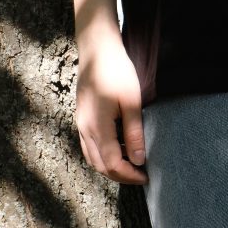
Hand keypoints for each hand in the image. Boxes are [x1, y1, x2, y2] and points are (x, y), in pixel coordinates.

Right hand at [75, 30, 147, 184]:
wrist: (97, 50)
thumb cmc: (117, 72)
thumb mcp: (131, 101)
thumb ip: (133, 132)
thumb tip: (138, 160)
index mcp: (98, 127)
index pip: (112, 164)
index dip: (129, 175)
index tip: (146, 176)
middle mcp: (85, 129)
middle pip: (100, 166)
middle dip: (121, 175)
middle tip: (141, 176)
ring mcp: (81, 124)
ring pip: (92, 158)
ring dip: (111, 167)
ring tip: (132, 166)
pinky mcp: (82, 118)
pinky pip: (89, 146)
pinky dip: (103, 155)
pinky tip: (118, 149)